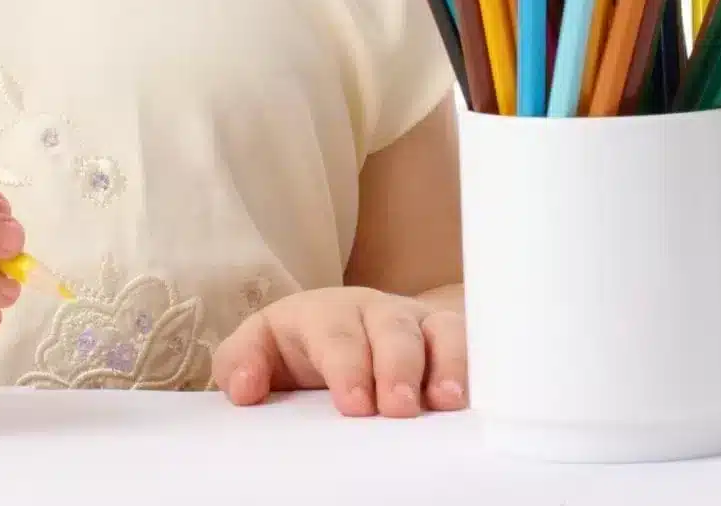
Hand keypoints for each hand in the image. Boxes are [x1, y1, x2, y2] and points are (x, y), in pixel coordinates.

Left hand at [213, 286, 467, 417]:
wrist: (344, 334)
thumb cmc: (299, 349)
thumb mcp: (262, 351)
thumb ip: (242, 363)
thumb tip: (244, 390)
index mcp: (323, 314)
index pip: (335, 332)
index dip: (346, 365)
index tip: (354, 404)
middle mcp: (374, 312)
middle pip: (392, 328)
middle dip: (396, 366)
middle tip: (399, 408)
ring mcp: (416, 325)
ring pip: (439, 332)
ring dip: (446, 364)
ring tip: (448, 402)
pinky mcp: (449, 343)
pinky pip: (472, 345)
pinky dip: (477, 367)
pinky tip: (479, 398)